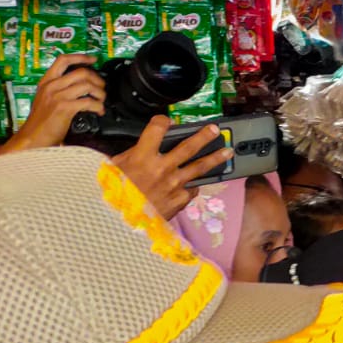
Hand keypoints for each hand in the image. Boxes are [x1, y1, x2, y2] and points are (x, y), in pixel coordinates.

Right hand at [4, 53, 102, 151]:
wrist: (33, 136)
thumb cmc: (41, 121)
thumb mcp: (46, 98)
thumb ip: (59, 89)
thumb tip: (81, 85)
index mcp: (46, 81)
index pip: (63, 60)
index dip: (80, 57)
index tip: (93, 59)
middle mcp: (52, 86)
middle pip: (81, 72)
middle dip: (97, 79)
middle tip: (101, 88)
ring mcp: (58, 96)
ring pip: (88, 85)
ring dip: (100, 93)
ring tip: (101, 101)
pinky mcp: (64, 108)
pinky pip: (89, 101)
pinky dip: (99, 106)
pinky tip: (99, 111)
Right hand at [110, 116, 232, 219]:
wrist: (120, 222)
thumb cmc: (116, 196)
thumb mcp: (115, 170)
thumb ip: (133, 156)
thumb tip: (143, 147)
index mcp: (142, 158)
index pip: (156, 130)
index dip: (162, 121)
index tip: (166, 120)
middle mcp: (161, 169)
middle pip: (188, 147)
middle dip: (204, 136)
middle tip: (215, 129)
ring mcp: (173, 184)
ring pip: (199, 167)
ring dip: (215, 158)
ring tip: (227, 152)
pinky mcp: (180, 199)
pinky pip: (192, 188)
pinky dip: (194, 184)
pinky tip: (199, 181)